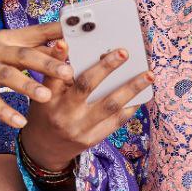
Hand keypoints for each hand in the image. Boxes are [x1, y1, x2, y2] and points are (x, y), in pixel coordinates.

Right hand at [0, 22, 71, 129]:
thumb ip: (26, 49)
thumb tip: (60, 48)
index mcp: (4, 39)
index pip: (34, 33)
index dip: (55, 32)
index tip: (78, 31)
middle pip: (23, 55)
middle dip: (47, 63)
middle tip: (68, 72)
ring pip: (8, 77)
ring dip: (27, 87)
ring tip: (46, 97)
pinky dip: (5, 112)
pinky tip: (19, 121)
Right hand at [17, 46, 152, 172]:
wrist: (45, 148)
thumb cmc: (47, 112)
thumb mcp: (43, 93)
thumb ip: (57, 74)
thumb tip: (67, 45)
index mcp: (48, 99)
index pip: (54, 75)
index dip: (59, 58)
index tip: (66, 42)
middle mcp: (63, 114)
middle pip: (86, 86)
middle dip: (106, 68)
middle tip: (124, 52)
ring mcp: (79, 129)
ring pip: (109, 105)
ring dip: (131, 89)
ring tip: (148, 75)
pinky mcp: (92, 139)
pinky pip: (116, 122)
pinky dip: (130, 107)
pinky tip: (141, 95)